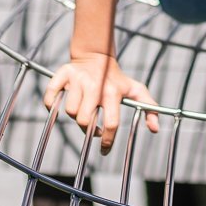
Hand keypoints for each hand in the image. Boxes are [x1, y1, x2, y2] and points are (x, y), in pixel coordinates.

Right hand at [43, 53, 160, 153]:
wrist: (97, 55)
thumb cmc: (117, 78)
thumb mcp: (137, 90)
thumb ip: (150, 108)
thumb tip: (155, 129)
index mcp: (112, 91)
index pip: (111, 122)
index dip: (108, 140)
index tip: (104, 150)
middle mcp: (94, 85)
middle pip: (84, 119)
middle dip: (87, 127)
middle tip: (92, 124)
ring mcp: (77, 79)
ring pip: (69, 110)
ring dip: (74, 115)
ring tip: (82, 109)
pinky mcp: (63, 74)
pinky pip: (51, 96)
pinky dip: (52, 105)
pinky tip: (62, 105)